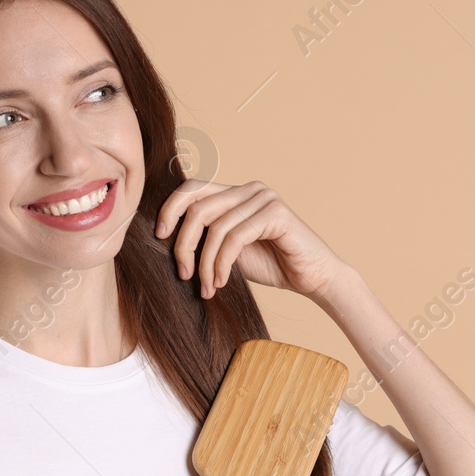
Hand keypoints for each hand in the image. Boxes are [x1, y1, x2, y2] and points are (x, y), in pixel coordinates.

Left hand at [155, 178, 348, 300]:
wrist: (314, 278)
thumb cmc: (274, 265)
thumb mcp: (229, 250)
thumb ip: (207, 237)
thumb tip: (166, 238)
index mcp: (236, 193)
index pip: (192, 188)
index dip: (170, 208)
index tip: (160, 236)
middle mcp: (249, 189)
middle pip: (198, 208)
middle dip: (184, 245)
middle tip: (184, 275)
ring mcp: (264, 198)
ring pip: (215, 227)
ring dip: (204, 263)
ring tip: (207, 287)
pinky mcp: (276, 214)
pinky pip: (235, 237)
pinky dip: (221, 263)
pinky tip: (220, 282)